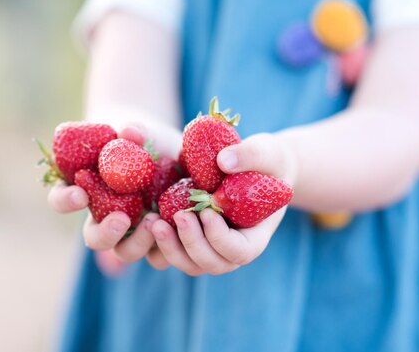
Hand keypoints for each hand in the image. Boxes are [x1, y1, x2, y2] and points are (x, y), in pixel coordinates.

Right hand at [47, 122, 180, 273]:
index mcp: (85, 190)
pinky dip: (166, 245)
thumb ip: (134, 131)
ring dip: (138, 243)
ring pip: (126, 252)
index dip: (65, 200)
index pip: (62, 199)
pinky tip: (177, 229)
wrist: (168, 150)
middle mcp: (104, 216)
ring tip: (154, 222)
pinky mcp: (158, 237)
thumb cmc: (142, 139)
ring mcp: (131, 231)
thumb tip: (129, 131)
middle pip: (95, 238)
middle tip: (121, 219)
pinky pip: (159, 253)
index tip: (79, 194)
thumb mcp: (139, 132)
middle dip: (105, 233)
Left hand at [146, 133, 296, 274]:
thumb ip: (250, 155)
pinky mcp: (193, 239)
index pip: (240, 251)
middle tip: (178, 216)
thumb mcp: (267, 153)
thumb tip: (223, 161)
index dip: (221, 238)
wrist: (256, 167)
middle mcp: (233, 249)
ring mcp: (212, 248)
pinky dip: (161, 243)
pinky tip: (150, 219)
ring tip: (154, 222)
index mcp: (255, 236)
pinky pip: (175, 253)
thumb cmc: (268, 161)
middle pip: (212, 263)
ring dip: (171, 248)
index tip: (207, 212)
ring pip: (190, 264)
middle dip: (192, 244)